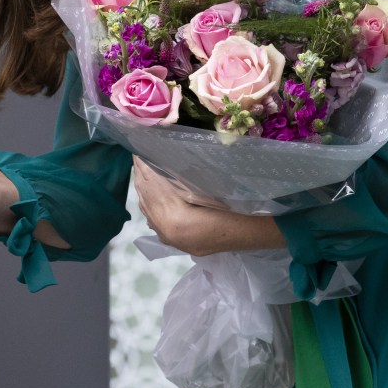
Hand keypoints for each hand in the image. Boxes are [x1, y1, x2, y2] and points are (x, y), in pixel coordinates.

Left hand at [133, 156, 283, 255]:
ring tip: (142, 168)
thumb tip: (161, 156)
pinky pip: (152, 218)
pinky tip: (151, 192)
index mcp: (175, 217)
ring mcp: (169, 238)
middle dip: (141, 173)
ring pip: (147, 208)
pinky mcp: (173, 241)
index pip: (152, 183)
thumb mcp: (207, 185)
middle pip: (146, 195)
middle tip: (138, 153)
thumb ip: (180, 177)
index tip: (138, 147)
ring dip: (144, 187)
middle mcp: (167, 231)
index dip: (144, 164)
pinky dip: (149, 202)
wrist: (250, 234)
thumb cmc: (234, 205)